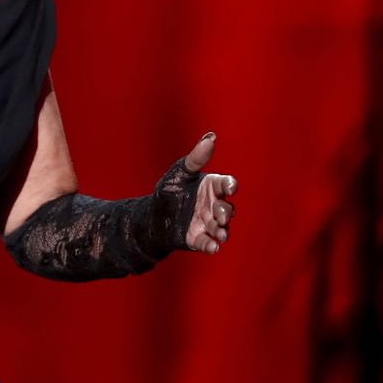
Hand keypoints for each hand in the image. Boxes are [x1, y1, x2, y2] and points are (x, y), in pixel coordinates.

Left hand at [180, 132, 237, 253]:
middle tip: (219, 214)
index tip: (230, 187)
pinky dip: (211, 245)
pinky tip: (212, 247)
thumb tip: (211, 136)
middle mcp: (214, 206)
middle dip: (225, 212)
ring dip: (222, 231)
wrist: (153, 215)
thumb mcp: (180, 172)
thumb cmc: (170, 190)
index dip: (229, 185)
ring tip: (221, 234)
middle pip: (227, 209)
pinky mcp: (198, 239)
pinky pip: (208, 243)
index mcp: (212, 187)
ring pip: (221, 228)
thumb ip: (196, 158)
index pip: (226, 184)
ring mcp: (208, 224)